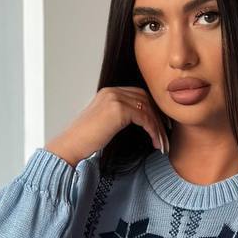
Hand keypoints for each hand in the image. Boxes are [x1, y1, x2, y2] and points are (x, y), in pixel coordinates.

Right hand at [44, 87, 167, 167]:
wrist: (71, 145)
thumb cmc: (85, 140)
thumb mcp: (105, 124)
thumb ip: (119, 118)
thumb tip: (139, 122)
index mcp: (109, 92)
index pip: (138, 95)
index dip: (152, 110)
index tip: (160, 125)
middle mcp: (112, 91)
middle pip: (145, 99)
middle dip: (158, 117)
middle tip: (166, 134)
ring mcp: (114, 98)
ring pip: (147, 108)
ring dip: (157, 127)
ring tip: (162, 144)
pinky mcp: (118, 110)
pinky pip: (144, 117)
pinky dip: (153, 130)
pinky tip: (155, 142)